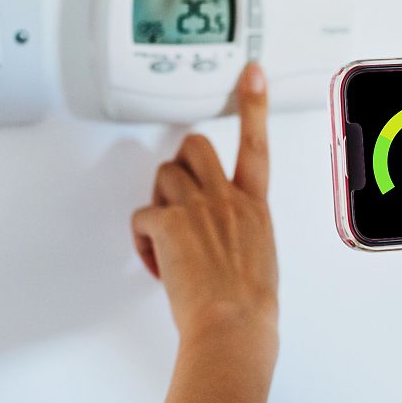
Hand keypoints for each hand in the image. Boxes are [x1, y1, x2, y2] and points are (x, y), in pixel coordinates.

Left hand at [131, 63, 278, 343]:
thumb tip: (227, 242)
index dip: (253, 103)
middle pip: (196, 146)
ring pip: (164, 176)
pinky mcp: (169, 225)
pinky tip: (155, 261)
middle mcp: (227, 200)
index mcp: (255, 207)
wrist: (235, 327)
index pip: (256, 143)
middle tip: (177, 193)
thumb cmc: (249, 308)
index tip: (251, 74)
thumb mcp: (260, 260)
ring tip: (166, 239)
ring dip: (158, 202)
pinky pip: (141, 216)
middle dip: (181, 162)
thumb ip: (242, 235)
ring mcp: (197, 209)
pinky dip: (142, 240)